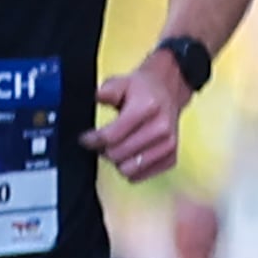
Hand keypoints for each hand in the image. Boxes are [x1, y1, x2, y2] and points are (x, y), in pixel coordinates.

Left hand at [91, 47, 193, 181]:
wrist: (169, 91)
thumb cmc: (142, 89)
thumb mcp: (121, 82)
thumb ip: (108, 91)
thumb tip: (98, 97)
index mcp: (147, 109)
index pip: (110, 137)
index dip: (92, 140)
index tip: (86, 138)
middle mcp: (161, 129)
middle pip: (117, 155)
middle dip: (104, 150)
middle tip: (103, 141)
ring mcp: (168, 145)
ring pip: (128, 169)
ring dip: (117, 161)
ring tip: (117, 147)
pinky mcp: (171, 158)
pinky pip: (141, 176)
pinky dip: (131, 169)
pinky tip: (130, 155)